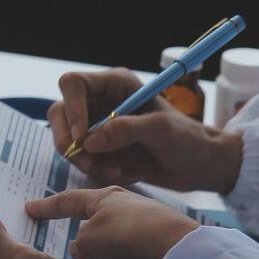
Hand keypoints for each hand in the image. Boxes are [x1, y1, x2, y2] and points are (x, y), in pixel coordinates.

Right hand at [26, 187, 198, 258]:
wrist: (178, 252)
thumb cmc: (130, 237)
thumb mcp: (88, 241)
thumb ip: (78, 246)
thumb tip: (87, 252)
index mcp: (105, 199)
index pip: (68, 201)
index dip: (47, 207)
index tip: (31, 208)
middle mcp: (126, 211)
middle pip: (94, 237)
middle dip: (91, 257)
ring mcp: (145, 231)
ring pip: (114, 257)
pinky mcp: (161, 250)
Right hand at [50, 68, 243, 193]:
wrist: (198, 165)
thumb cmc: (187, 139)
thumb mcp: (162, 130)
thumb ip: (126, 129)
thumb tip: (89, 140)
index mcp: (115, 84)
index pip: (73, 84)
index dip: (70, 109)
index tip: (81, 137)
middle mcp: (102, 101)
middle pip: (60, 113)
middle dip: (70, 142)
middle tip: (91, 163)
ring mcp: (99, 126)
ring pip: (67, 141)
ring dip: (85, 161)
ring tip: (116, 171)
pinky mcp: (101, 149)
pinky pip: (82, 160)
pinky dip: (96, 170)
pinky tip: (122, 173)